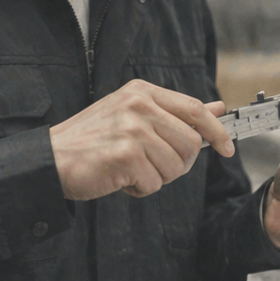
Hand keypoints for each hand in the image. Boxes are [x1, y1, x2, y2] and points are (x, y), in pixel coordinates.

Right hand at [49, 79, 233, 199]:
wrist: (51, 159)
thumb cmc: (92, 140)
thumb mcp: (133, 115)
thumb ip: (174, 112)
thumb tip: (217, 108)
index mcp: (142, 92)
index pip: (195, 109)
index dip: (216, 132)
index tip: (228, 149)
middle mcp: (138, 105)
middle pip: (190, 143)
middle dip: (178, 164)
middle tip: (151, 166)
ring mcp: (132, 129)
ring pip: (175, 167)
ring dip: (156, 177)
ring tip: (130, 170)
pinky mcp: (124, 155)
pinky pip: (153, 183)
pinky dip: (139, 189)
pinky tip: (119, 179)